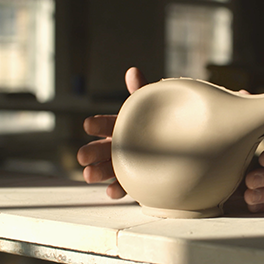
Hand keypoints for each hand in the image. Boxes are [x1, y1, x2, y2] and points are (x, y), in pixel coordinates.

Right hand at [77, 67, 147, 197]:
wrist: (181, 149)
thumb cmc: (159, 124)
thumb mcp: (150, 107)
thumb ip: (141, 91)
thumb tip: (133, 71)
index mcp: (121, 126)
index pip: (105, 124)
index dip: (97, 125)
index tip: (89, 125)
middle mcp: (120, 145)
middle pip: (101, 148)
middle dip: (90, 152)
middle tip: (82, 156)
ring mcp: (125, 164)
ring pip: (107, 169)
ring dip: (96, 172)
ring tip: (88, 175)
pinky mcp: (134, 181)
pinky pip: (124, 187)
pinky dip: (116, 190)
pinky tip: (111, 192)